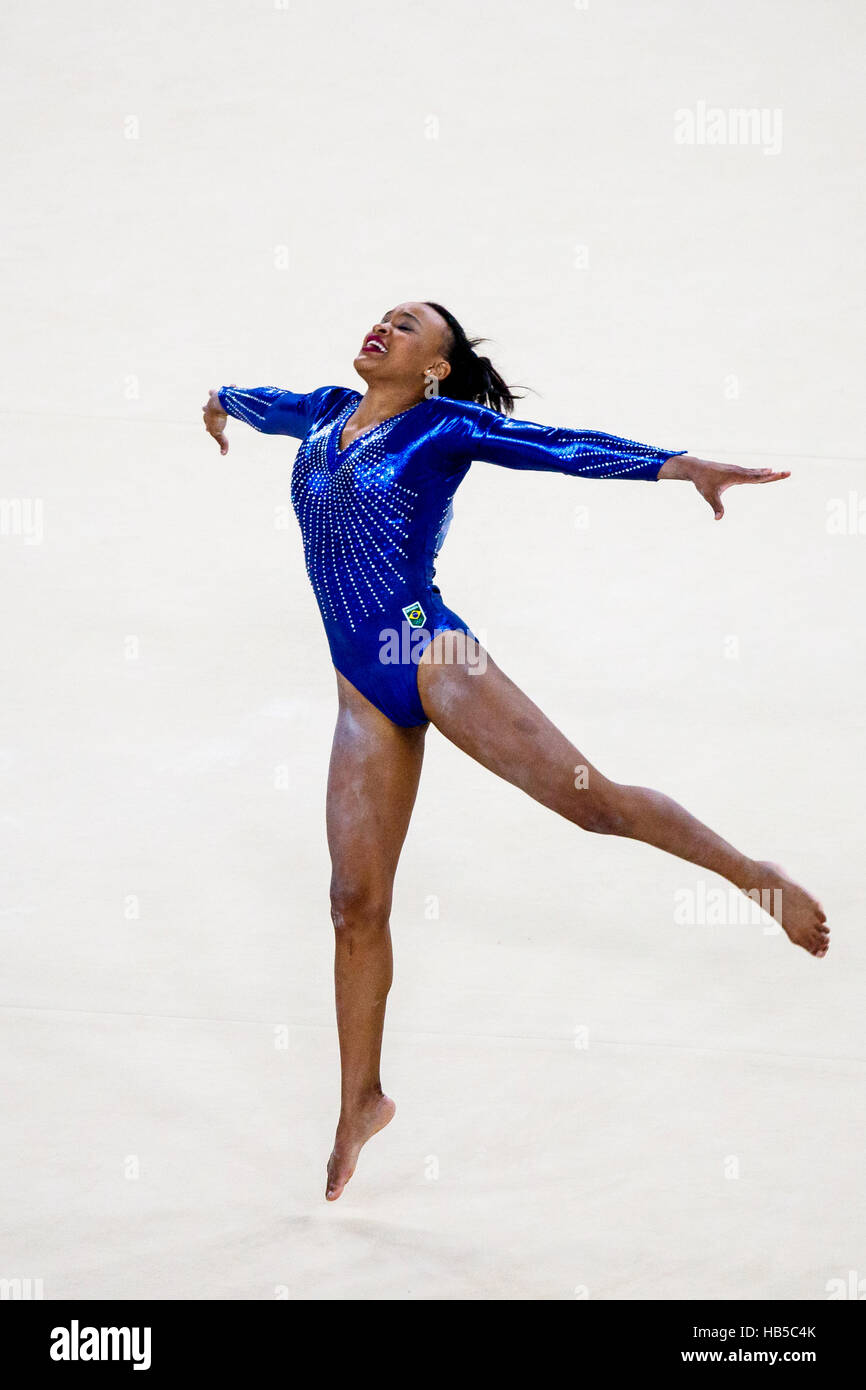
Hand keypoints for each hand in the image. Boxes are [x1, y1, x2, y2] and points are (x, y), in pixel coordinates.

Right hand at [202, 386, 230, 454]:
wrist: (218, 404)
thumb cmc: (217, 418)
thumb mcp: (218, 433)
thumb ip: (222, 442)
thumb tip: (223, 454)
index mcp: (208, 416)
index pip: (206, 422)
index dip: (208, 426)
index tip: (207, 430)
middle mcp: (210, 406)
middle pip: (206, 408)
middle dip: (206, 409)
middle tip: (203, 408)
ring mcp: (215, 398)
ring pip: (213, 395)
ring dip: (214, 393)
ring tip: (213, 391)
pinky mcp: (223, 391)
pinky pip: (228, 389)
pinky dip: (231, 388)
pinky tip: (234, 385)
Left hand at [659, 454, 789, 518]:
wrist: (696, 468)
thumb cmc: (703, 482)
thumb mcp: (709, 496)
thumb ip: (716, 507)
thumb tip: (718, 519)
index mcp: (736, 476)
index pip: (756, 477)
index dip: (769, 476)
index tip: (779, 473)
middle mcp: (739, 471)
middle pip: (760, 474)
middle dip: (774, 474)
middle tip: (789, 472)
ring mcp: (737, 470)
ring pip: (756, 472)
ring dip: (768, 473)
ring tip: (779, 473)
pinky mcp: (734, 470)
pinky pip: (750, 472)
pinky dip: (759, 473)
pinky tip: (765, 472)